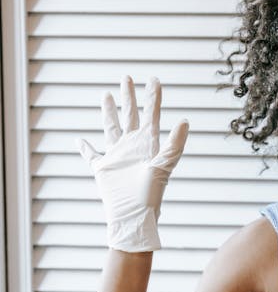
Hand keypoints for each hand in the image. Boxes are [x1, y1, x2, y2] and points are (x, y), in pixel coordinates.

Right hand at [76, 76, 188, 251]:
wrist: (133, 214)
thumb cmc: (151, 193)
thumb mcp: (164, 165)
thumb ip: (175, 143)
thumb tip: (185, 120)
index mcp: (148, 143)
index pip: (151, 114)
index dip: (152, 97)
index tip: (153, 79)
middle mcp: (133, 145)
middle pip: (130, 115)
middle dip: (129, 96)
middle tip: (127, 77)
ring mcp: (117, 155)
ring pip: (111, 127)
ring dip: (109, 112)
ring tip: (107, 95)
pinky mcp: (103, 167)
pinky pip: (91, 155)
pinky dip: (84, 147)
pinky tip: (78, 139)